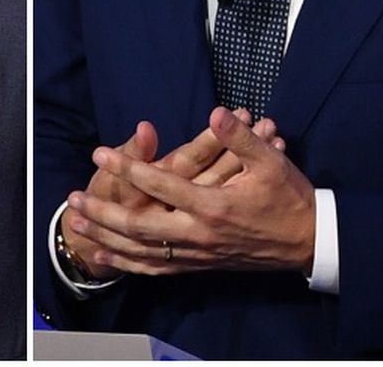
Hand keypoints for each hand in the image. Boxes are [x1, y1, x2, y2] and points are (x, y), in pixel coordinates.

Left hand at [66, 107, 314, 276]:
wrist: (308, 242)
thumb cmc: (288, 198)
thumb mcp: (271, 161)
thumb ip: (239, 138)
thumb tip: (215, 113)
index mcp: (213, 205)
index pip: (160, 184)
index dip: (127, 168)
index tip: (101, 152)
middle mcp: (199, 234)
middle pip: (138, 228)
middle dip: (103, 213)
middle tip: (74, 199)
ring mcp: (198, 254)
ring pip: (142, 252)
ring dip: (107, 239)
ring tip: (79, 225)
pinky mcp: (200, 265)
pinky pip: (158, 269)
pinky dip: (129, 264)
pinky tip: (108, 256)